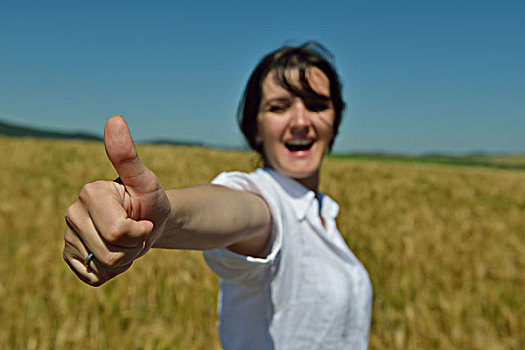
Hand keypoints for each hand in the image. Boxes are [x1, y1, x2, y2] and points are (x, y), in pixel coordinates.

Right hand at [63, 115, 170, 285]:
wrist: (148, 221)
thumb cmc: (150, 199)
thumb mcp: (145, 181)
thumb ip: (128, 156)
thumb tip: (114, 119)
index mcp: (89, 193)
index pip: (120, 232)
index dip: (141, 231)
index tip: (142, 218)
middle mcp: (72, 213)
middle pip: (112, 253)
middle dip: (135, 247)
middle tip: (137, 231)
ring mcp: (68, 236)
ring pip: (105, 268)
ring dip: (126, 259)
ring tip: (127, 241)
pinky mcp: (70, 257)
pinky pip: (96, 277)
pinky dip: (113, 271)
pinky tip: (116, 252)